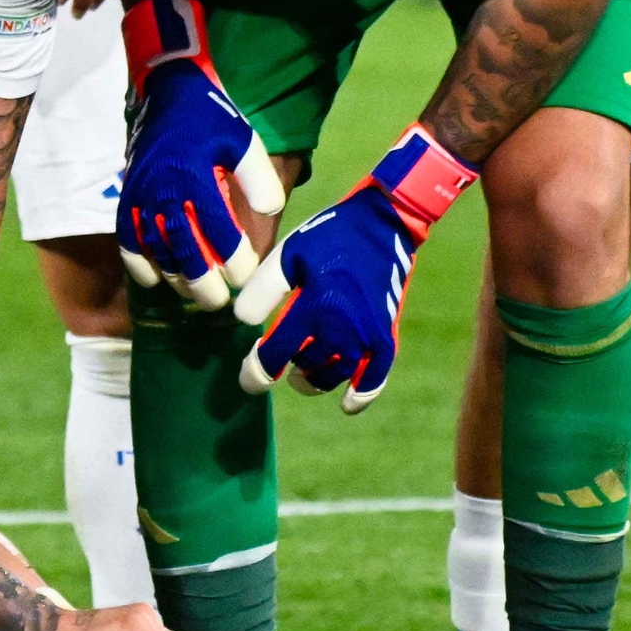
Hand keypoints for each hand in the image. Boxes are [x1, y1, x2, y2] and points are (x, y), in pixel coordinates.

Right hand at [114, 0, 278, 306]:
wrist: (167, 91)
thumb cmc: (211, 119)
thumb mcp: (244, 141)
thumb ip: (259, 179)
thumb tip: (269, 213)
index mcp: (193, 175)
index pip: (215, 230)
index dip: (232, 259)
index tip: (246, 276)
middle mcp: (162, 189)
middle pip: (180, 248)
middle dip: (200, 281)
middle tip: (218, 301)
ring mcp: (140, 195)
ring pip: (154, 249)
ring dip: (173, 276)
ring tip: (194, 293)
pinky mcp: (127, 197)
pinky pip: (127, 239)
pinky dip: (138, 263)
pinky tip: (156, 278)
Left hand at [233, 127, 475, 411]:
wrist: (382, 224)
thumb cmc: (326, 238)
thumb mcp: (288, 253)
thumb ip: (263, 289)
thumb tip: (244, 323)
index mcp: (314, 304)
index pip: (277, 353)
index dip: (257, 372)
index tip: (248, 382)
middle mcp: (342, 325)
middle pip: (306, 365)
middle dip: (288, 368)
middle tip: (278, 361)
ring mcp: (367, 332)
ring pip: (336, 374)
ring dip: (316, 381)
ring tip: (303, 376)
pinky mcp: (386, 333)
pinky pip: (377, 375)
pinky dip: (363, 393)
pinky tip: (347, 406)